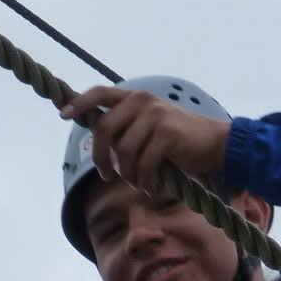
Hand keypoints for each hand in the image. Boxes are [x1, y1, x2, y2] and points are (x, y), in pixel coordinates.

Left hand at [61, 86, 229, 197]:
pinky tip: (151, 188)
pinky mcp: (167, 135)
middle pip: (104, 129)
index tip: (64, 116)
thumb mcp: (151, 128)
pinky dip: (145, 182)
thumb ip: (128, 128)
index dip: (80, 103)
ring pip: (124, 151)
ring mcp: (155, 116)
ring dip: (128, 175)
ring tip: (138, 183)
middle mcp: (143, 102)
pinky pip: (144, 164)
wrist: (216, 144)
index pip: (100, 93)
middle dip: (101, 158)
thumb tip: (101, 145)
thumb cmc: (180, 142)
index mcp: (135, 98)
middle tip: (107, 176)